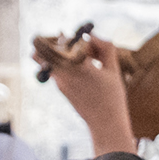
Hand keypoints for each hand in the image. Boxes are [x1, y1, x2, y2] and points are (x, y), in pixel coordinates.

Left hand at [49, 34, 137, 153]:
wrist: (105, 125)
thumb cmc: (112, 97)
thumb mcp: (113, 70)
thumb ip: (105, 48)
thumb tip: (91, 34)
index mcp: (80, 66)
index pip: (65, 41)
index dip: (72, 36)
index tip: (79, 36)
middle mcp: (65, 73)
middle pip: (44, 49)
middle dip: (52, 41)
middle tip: (62, 38)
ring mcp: (60, 82)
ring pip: (47, 60)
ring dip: (56, 52)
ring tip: (69, 53)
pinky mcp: (61, 89)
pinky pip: (54, 70)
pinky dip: (62, 64)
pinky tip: (79, 68)